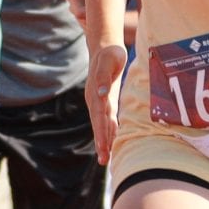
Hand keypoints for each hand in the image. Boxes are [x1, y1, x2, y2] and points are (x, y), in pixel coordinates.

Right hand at [87, 43, 127, 162]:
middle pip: (98, 125)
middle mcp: (96, 100)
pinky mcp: (107, 101)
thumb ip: (102, 77)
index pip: (99, 117)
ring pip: (102, 125)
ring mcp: (100, 102)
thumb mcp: (108, 61)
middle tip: (104, 160)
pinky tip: (112, 143)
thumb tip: (100, 94)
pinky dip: (110, 132)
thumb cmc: (110, 53)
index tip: (102, 147)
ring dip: (105, 141)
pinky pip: (108, 119)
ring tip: (105, 158)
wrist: (105, 47)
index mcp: (95, 93)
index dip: (101, 132)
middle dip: (101, 143)